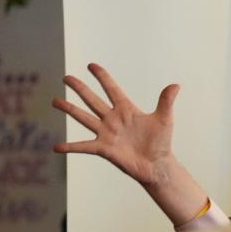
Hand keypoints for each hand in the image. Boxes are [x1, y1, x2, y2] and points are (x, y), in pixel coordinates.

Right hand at [52, 63, 213, 225]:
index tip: (91, 66)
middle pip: (93, 100)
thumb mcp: (164, 120)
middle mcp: (113, 119)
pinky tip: (56, 147)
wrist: (157, 165)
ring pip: (84, 118)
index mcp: (126, 109)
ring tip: (54, 101)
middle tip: (66, 77)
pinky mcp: (104, 149)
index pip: (112, 89)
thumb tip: (176, 85)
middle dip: (80, 88)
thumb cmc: (161, 143)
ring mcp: (106, 133)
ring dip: (69, 109)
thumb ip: (166, 102)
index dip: (102, 77)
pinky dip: (70, 147)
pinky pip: (84, 147)